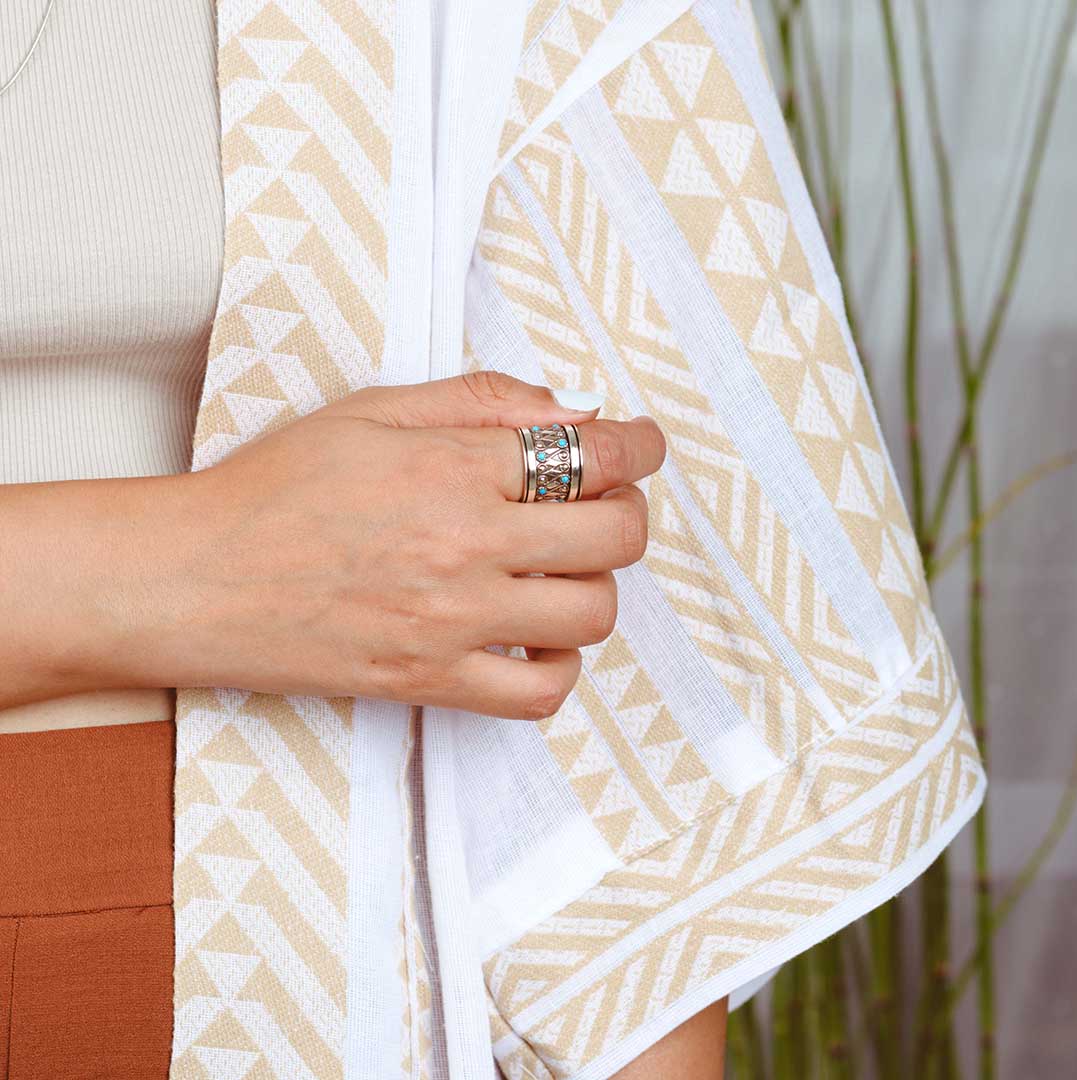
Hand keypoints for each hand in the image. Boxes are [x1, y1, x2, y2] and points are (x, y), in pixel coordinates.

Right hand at [116, 373, 665, 718]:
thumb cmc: (274, 488)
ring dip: (594, 586)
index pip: (593, 454)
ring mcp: (452, 622)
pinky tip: (533, 638)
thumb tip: (567, 409)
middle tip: (604, 504)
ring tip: (559, 571)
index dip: (640, 447)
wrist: (195, 578)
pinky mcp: (429, 681)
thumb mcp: (370, 411)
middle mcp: (465, 545)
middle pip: (615, 536)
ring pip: (592, 614)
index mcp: (452, 466)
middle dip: (628, 512)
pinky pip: (539, 694)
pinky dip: (558, 667)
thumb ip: (477, 400)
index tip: (643, 446)